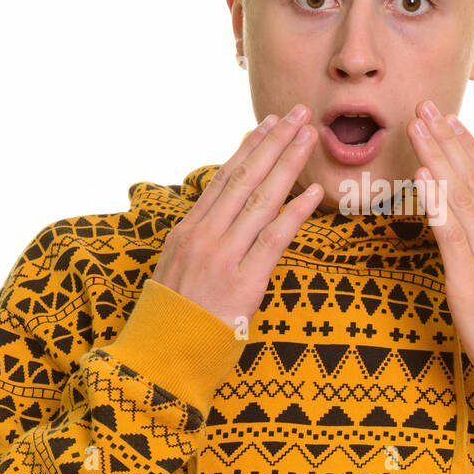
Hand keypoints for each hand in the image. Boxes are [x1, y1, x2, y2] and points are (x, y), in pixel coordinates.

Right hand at [151, 104, 319, 329]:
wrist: (159, 359)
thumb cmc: (172, 322)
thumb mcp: (176, 272)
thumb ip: (200, 244)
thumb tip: (224, 221)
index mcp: (187, 231)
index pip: (223, 178)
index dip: (248, 148)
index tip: (267, 124)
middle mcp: (203, 236)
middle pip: (244, 178)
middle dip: (273, 142)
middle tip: (297, 113)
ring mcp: (222, 258)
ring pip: (260, 199)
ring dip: (288, 164)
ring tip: (309, 136)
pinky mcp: (242, 283)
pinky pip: (273, 240)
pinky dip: (294, 213)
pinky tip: (313, 193)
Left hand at [407, 99, 473, 374]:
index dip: (469, 147)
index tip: (449, 119)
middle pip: (473, 179)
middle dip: (447, 141)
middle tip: (425, 108)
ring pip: (460, 198)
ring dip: (436, 158)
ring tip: (417, 129)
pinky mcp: (470, 281)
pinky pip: (450, 234)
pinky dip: (435, 201)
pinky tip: (423, 176)